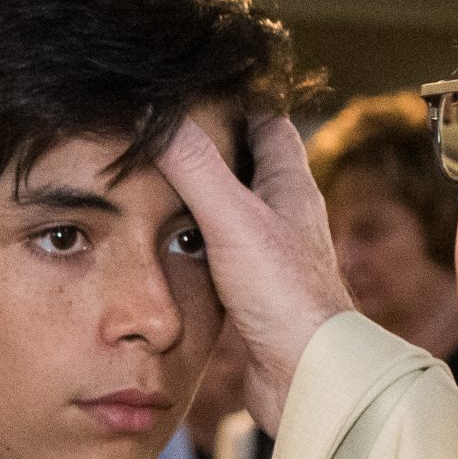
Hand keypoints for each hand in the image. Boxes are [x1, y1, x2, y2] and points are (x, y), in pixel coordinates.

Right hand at [160, 114, 350, 433]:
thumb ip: (194, 167)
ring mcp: (269, 254)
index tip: (193, 82)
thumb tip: (155, 111)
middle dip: (207, 144)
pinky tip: (162, 243)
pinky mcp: (253, 291)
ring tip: (150, 177)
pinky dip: (190, 241)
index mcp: (290, 185)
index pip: (266, 121)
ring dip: (196, 195)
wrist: (307, 376)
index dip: (234, 97)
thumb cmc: (285, 296)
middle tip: (161, 127)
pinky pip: (217, 252)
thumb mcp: (233, 219)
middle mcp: (283, 215)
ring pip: (229, 209)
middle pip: (246, 163)